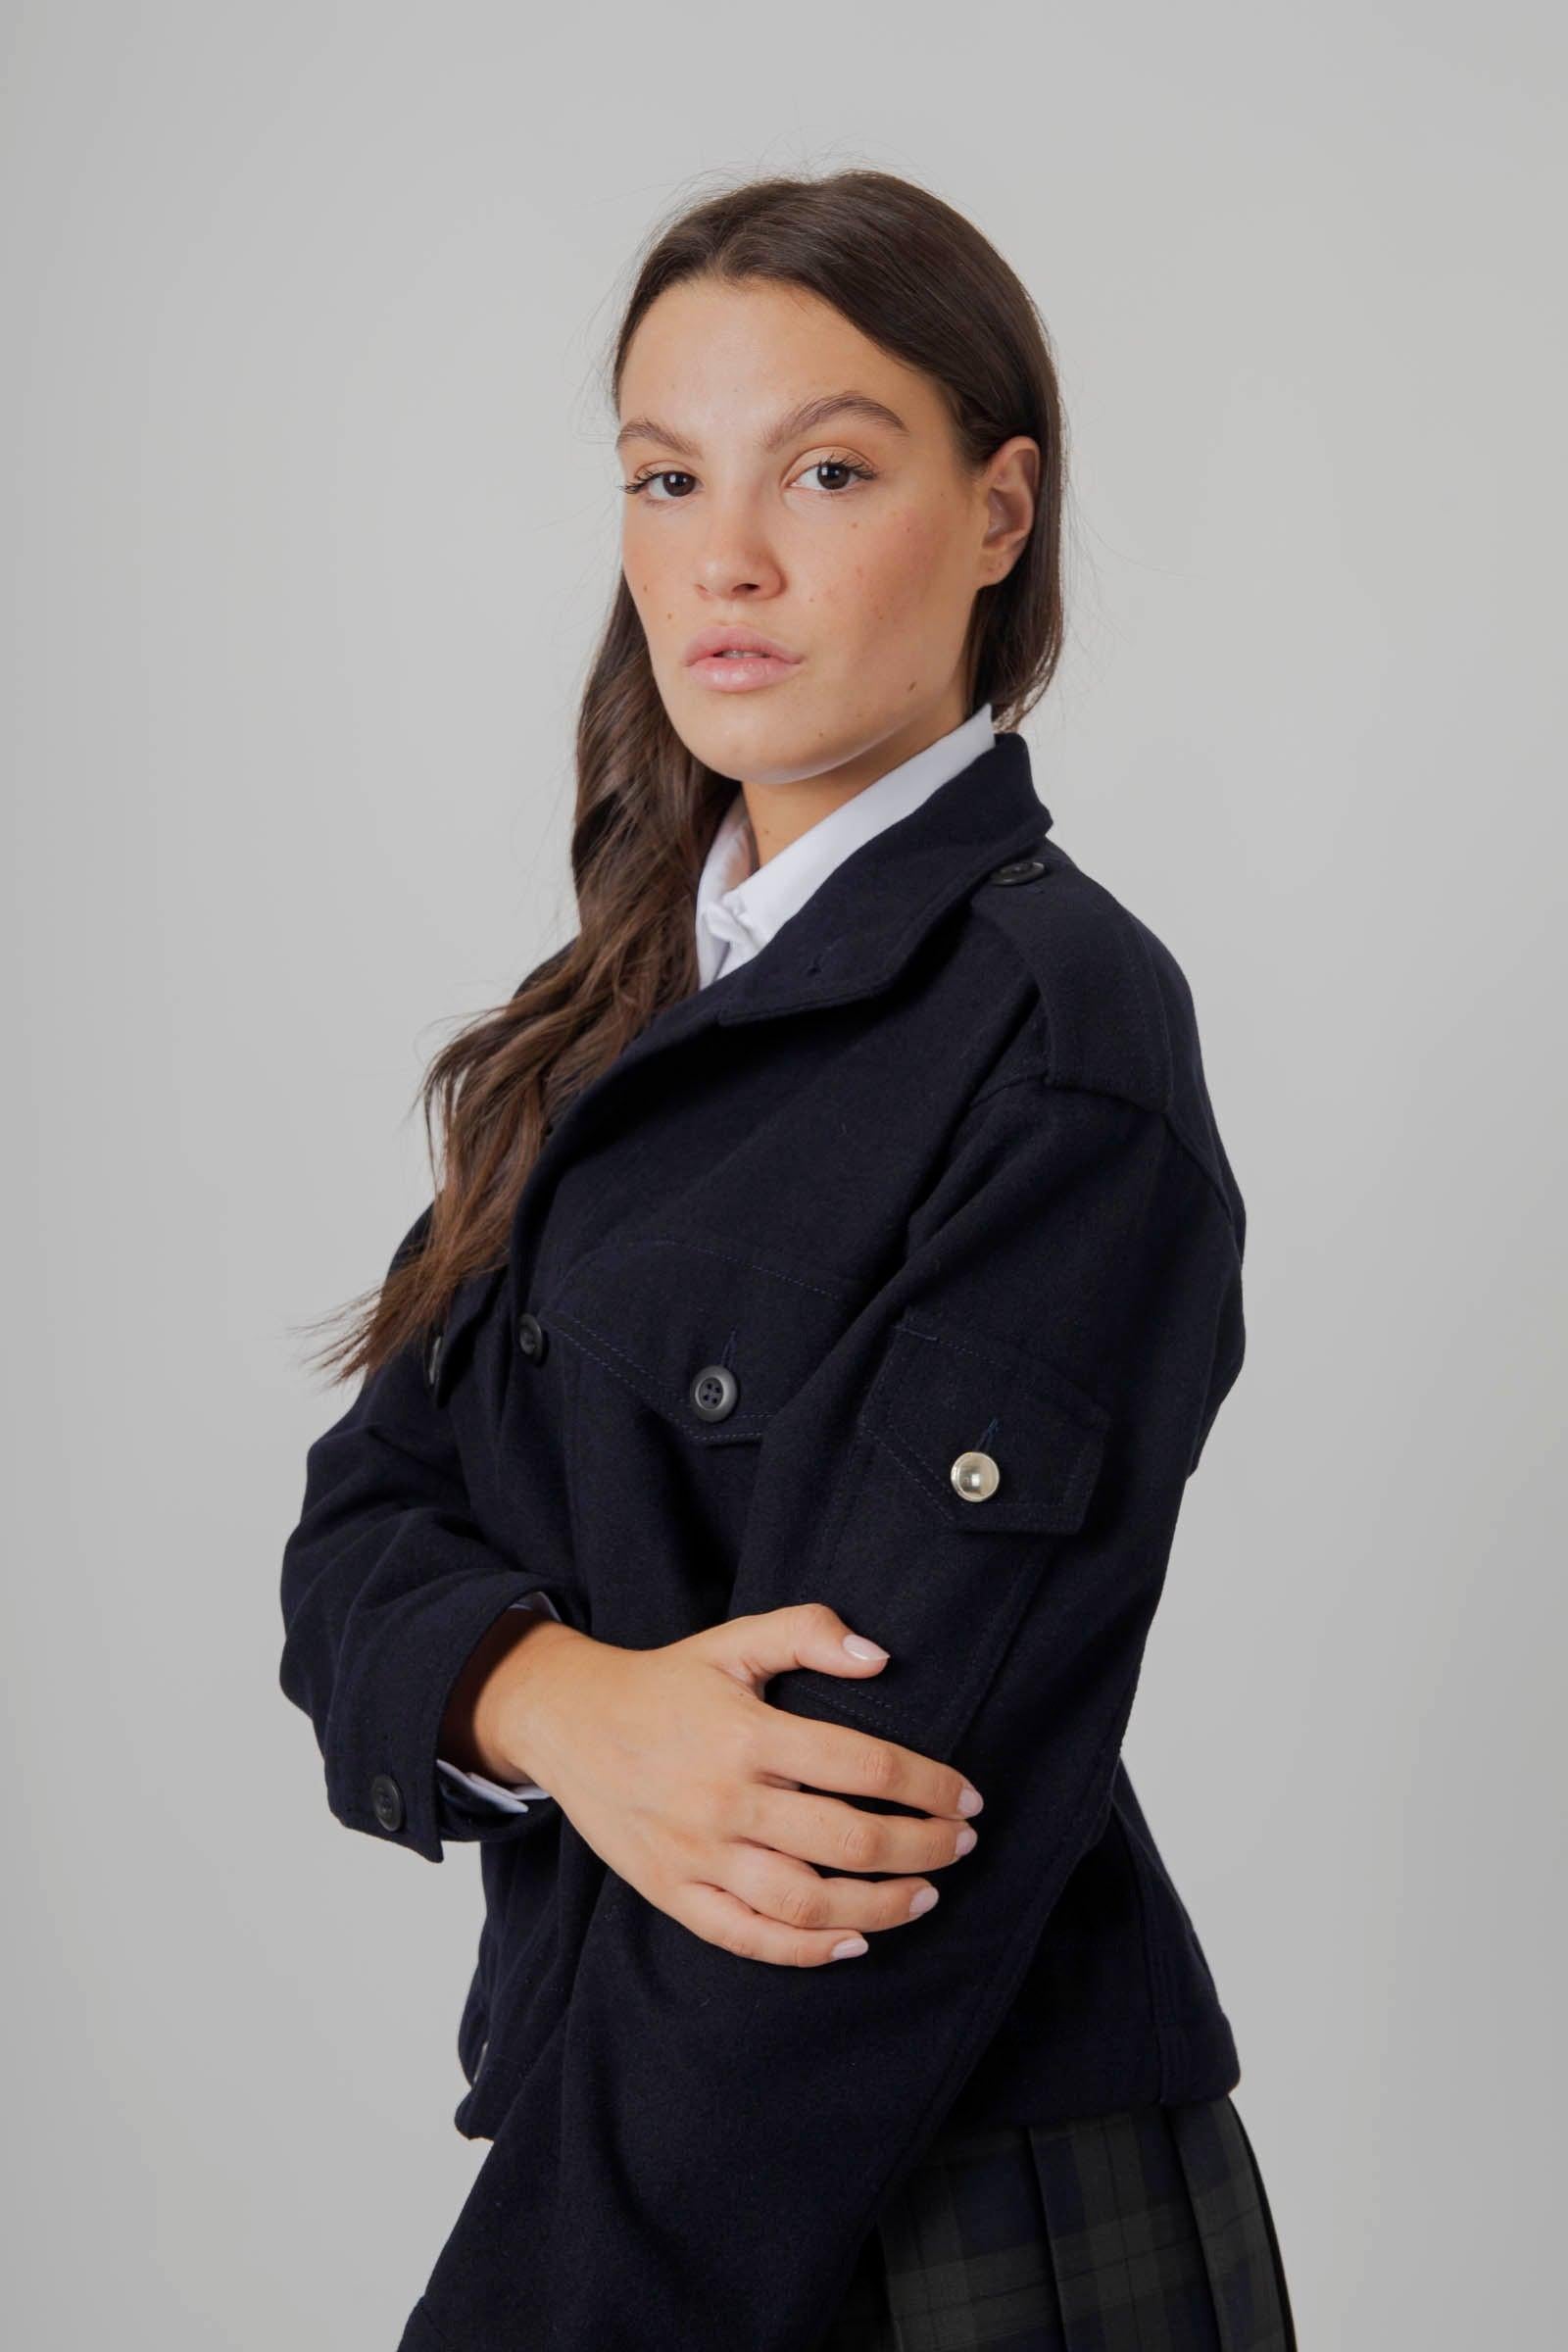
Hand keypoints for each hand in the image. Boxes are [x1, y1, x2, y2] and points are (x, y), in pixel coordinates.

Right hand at [480, 1603, 984, 1965]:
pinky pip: (745, 1938)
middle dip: (921, 1848)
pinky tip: (853, 1943)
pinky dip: (804, 1950)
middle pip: (846, 1841)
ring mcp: (697, 1854)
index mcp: (747, 1734)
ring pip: (804, 1901)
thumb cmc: (665, 1682)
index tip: (969, 1797)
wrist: (569, 1724)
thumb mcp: (733, 1641)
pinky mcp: (672, 1893)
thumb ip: (806, 1632)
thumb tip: (879, 1655)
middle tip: (962, 1845)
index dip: (928, 1785)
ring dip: (879, 1907)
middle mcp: (725, 1800)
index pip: (862, 1767)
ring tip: (926, 1896)